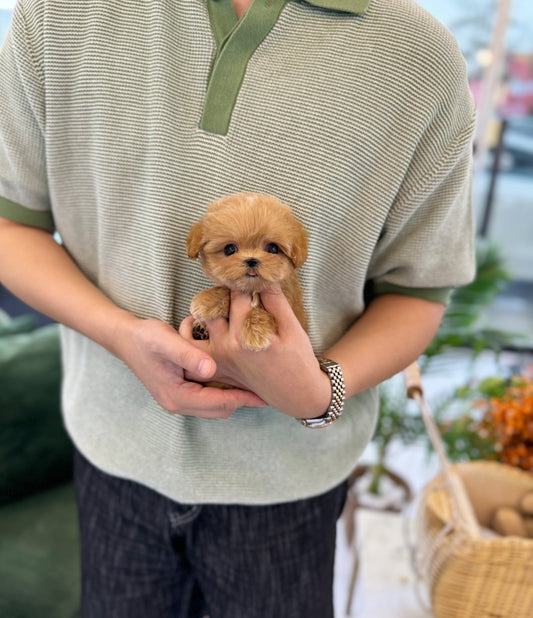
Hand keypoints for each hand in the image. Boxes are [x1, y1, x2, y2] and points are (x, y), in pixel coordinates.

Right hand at [113, 315, 266, 417]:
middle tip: (265, 389)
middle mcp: (178, 403)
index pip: (218, 403)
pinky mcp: (180, 392)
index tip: (264, 395)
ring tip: (254, 384)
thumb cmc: (146, 337)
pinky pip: (208, 398)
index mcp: (177, 397)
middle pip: (219, 410)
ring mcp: (178, 400)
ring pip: (215, 406)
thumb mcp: (167, 341)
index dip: (243, 398)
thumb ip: (189, 354)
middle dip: (242, 400)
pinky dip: (223, 391)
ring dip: (233, 397)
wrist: (125, 338)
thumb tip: (211, 368)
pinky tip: (235, 377)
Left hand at [180, 288, 331, 418]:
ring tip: (223, 302)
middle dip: (224, 292)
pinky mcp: (217, 366)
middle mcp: (227, 346)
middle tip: (235, 286)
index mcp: (246, 335)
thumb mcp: (292, 328)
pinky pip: (195, 347)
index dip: (243, 280)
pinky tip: (203, 321)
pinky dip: (193, 332)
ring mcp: (219, 358)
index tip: (248, 273)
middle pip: (214, 305)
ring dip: (208, 308)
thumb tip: (262, 275)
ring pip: (200, 323)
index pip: (237, 294)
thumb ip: (275, 300)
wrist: (296, 394)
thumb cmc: (298, 361)